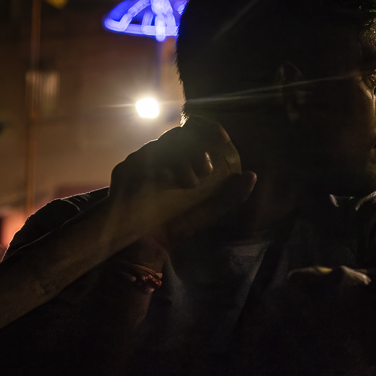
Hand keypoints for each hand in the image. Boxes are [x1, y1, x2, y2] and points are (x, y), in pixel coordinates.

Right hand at [108, 117, 255, 267]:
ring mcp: (139, 160)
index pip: (192, 132)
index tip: (224, 140)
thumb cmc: (177, 227)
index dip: (209, 129)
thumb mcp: (209, 212)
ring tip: (192, 181)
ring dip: (180, 159)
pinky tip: (169, 179)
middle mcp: (157, 154)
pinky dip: (157, 165)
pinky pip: (140, 158)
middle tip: (206, 169)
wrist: (147, 247)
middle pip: (178, 135)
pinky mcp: (124, 171)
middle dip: (196, 147)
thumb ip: (230, 196)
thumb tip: (252, 175)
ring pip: (161, 144)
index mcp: (177, 158)